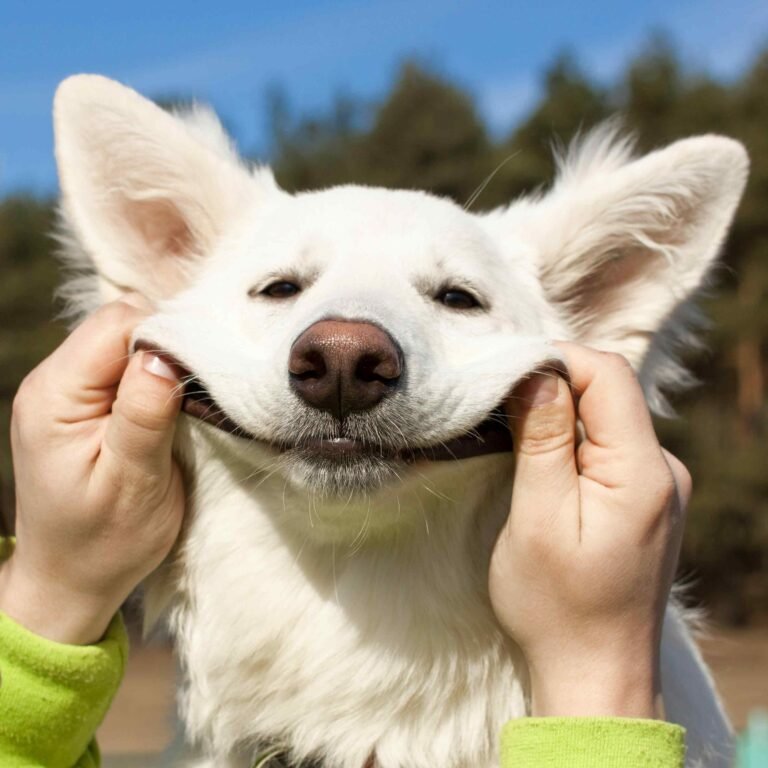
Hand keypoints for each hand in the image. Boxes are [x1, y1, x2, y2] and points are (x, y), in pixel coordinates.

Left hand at [0, 297, 183, 644]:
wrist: (72, 579)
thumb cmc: (104, 542)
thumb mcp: (133, 483)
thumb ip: (144, 414)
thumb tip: (166, 354)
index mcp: (55, 396)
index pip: (116, 325)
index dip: (167, 338)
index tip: (204, 375)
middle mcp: (53, 382)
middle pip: (121, 323)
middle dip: (168, 345)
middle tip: (201, 390)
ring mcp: (66, 389)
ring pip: (127, 338)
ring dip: (165, 360)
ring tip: (188, 399)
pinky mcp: (84, 400)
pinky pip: (125, 362)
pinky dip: (156, 374)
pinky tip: (172, 402)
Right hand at [489, 342, 689, 717]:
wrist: (595, 675)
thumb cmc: (557, 606)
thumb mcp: (537, 519)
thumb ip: (543, 441)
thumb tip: (536, 372)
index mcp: (644, 472)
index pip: (607, 374)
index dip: (553, 360)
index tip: (501, 376)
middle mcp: (664, 471)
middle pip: (608, 391)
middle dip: (551, 385)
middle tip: (496, 406)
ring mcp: (659, 486)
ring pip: (606, 417)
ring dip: (559, 415)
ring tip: (511, 435)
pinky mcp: (645, 500)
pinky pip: (610, 446)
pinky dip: (572, 440)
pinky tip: (542, 462)